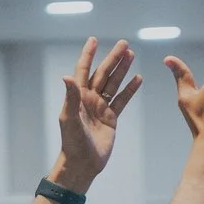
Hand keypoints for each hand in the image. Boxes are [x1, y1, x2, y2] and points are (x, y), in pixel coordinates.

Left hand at [53, 38, 141, 191]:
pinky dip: (130, 90)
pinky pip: (122, 100)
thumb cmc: (72, 143)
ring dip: (122, 70)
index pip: (83, 70)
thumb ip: (71, 97)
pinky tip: (137, 78)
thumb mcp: (69, 119)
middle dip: (113, 58)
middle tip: (124, 43)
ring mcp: (101, 108)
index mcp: (78, 97)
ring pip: (113, 84)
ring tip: (131, 55)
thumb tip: (66, 77)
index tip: (93, 40)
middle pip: (103, 73)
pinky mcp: (111, 118)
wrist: (82, 164)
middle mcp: (89, 99)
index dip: (88, 55)